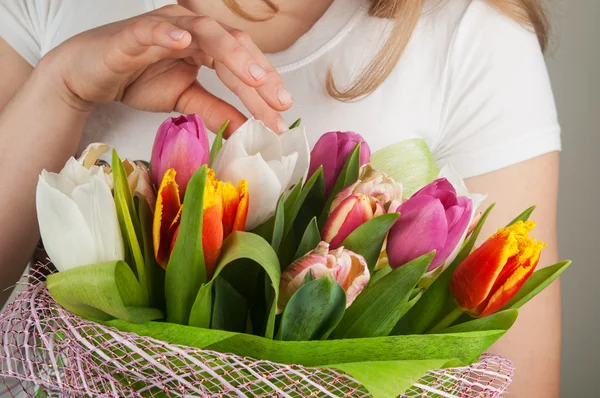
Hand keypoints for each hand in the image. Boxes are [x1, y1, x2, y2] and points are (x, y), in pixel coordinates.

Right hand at [40, 4, 290, 134]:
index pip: (243, 65)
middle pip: (235, 45)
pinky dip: (169, 32)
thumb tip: (247, 130)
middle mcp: (192, 31)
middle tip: (280, 102)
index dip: (265, 89)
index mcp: (206, 46)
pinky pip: (152, 28)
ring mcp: (165, 27)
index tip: (283, 116)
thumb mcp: (185, 100)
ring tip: (251, 78)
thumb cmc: (137, 78)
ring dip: (231, 52)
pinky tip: (185, 42)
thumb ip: (216, 111)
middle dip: (260, 74)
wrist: (89, 75)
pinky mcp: (133, 33)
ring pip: (205, 31)